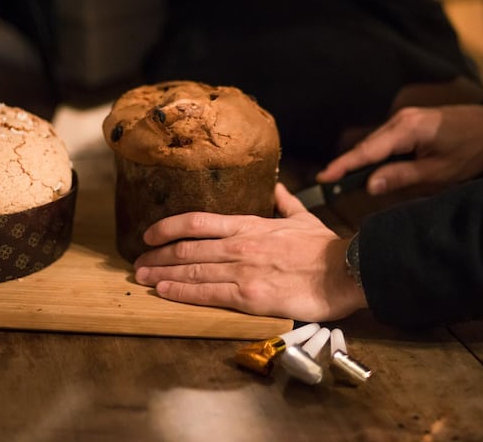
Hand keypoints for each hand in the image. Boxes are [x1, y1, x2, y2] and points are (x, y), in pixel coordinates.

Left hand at [133, 183, 367, 321]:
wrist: (344, 271)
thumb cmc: (326, 248)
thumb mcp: (304, 218)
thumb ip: (285, 202)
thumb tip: (277, 186)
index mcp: (250, 225)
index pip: (198, 221)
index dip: (168, 226)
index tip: (150, 232)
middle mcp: (239, 245)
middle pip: (187, 248)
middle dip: (157, 255)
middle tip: (137, 261)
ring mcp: (241, 270)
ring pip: (191, 271)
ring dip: (162, 274)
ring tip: (141, 278)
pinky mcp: (248, 297)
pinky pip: (206, 294)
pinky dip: (181, 293)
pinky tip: (164, 293)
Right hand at [317, 103, 482, 194]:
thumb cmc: (471, 150)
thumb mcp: (439, 171)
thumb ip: (402, 176)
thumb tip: (369, 185)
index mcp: (407, 129)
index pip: (367, 151)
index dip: (343, 165)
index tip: (323, 178)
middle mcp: (401, 119)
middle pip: (367, 146)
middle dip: (347, 165)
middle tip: (327, 185)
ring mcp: (405, 118)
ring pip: (376, 143)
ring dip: (361, 161)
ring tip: (342, 180)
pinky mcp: (410, 122)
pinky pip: (386, 140)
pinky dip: (375, 155)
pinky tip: (370, 169)